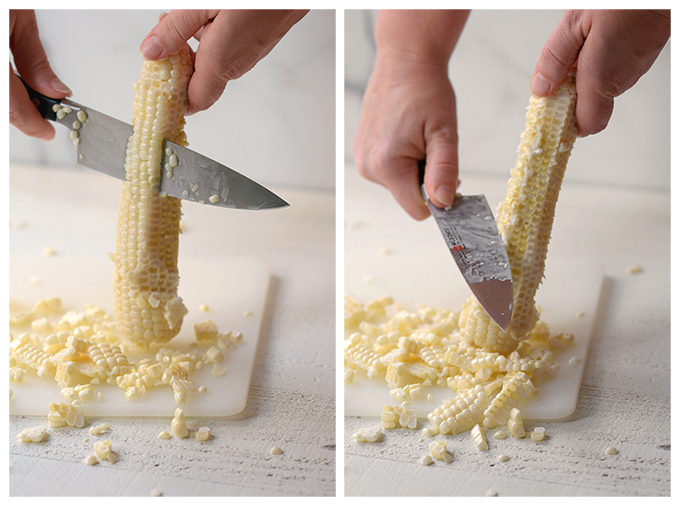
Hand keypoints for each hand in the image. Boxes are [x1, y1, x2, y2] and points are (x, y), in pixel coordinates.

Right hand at [9, 10, 71, 140]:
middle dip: (19, 112)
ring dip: (7, 100)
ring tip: (28, 95)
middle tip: (42, 113)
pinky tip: (11, 83)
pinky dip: (2, 86)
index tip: (47, 131)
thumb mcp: (18, 19)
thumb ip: (34, 61)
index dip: (31, 124)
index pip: (10, 107)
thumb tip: (55, 92)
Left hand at [140, 9, 307, 114]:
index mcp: (220, 62)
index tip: (156, 93)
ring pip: (214, 65)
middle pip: (200, 82)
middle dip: (178, 66)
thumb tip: (151, 51)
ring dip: (195, 50)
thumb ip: (174, 29)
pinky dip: (211, 42)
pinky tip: (206, 16)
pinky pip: (228, 53)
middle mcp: (236, 66)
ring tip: (184, 18)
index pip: (194, 102)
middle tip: (164, 41)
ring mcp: (249, 56)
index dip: (175, 103)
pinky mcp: (257, 45)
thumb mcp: (201, 4)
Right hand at [353, 10, 467, 219]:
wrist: (404, 62)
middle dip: (426, 177)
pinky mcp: (362, 152)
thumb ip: (444, 171)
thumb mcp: (444, 132)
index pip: (417, 210)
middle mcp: (368, 166)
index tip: (448, 176)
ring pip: (400, 183)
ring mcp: (362, 159)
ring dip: (415, 167)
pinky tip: (405, 134)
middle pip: (408, 196)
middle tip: (432, 145)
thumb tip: (442, 202)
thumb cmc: (425, 90)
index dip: (437, 198)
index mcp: (386, 165)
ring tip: (417, 135)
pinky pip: (389, 170)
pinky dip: (402, 159)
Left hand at [531, 9, 669, 135]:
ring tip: (576, 51)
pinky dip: (599, 66)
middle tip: (556, 75)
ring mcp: (635, 69)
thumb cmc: (623, 0)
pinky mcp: (642, 57)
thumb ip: (555, 59)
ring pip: (603, 88)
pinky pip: (615, 72)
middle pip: (591, 107)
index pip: (586, 125)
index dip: (567, 126)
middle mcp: (621, 79)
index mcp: (601, 78)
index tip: (549, 114)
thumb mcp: (575, 22)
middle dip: (570, 97)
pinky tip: (593, 43)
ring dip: (584, 79)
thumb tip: (541, 89)